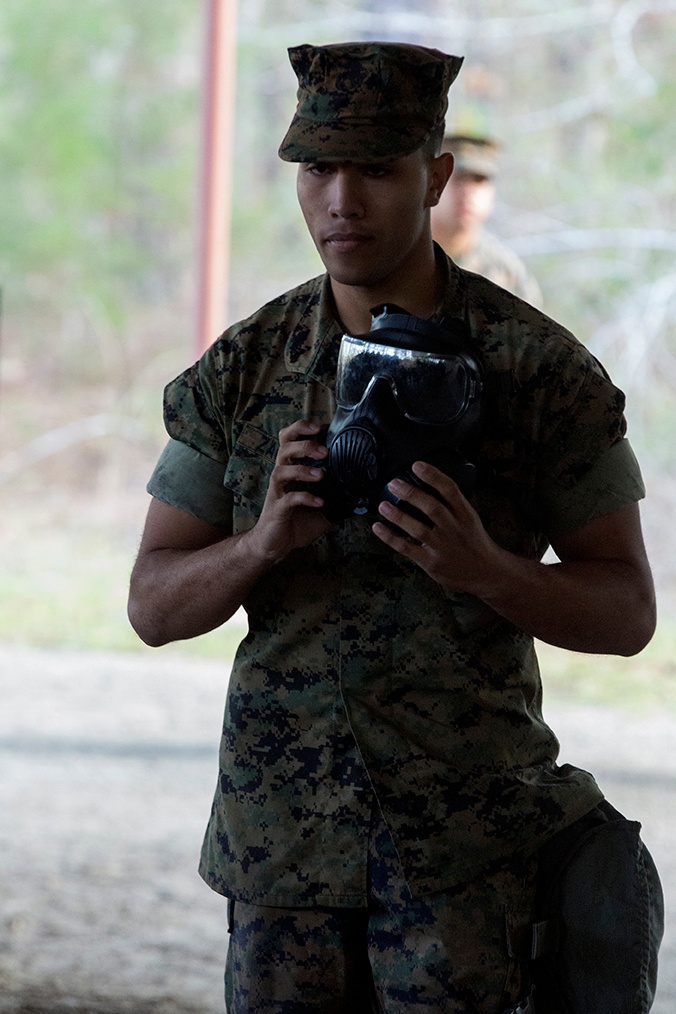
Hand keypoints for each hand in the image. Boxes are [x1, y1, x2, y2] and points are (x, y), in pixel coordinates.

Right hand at [246, 419, 331, 564]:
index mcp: (290, 469)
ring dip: (303, 469)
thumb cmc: (297, 521)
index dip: (301, 428)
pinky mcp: (277, 509)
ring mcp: (278, 492)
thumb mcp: (321, 504)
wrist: (275, 545)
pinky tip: (319, 501)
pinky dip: (305, 498)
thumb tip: (364, 491)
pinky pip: (289, 499)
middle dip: (305, 445)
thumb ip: (337, 495)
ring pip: (282, 470)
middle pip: (284, 448)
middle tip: (324, 450)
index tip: (320, 426)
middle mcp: (281, 476)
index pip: (288, 439)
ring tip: (321, 474)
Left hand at [372, 461, 500, 592]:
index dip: (433, 476)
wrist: (487, 572)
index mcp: (465, 514)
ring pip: (417, 528)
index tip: (417, 466)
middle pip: (432, 507)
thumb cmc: (475, 543)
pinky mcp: (431, 562)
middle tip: (394, 484)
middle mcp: (454, 529)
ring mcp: (442, 546)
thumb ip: (453, 504)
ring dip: (397, 515)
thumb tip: (429, 483)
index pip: (450, 490)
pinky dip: (390, 537)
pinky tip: (379, 527)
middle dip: (411, 494)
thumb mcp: (470, 518)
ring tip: (383, 505)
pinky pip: (407, 548)